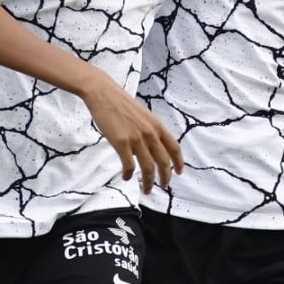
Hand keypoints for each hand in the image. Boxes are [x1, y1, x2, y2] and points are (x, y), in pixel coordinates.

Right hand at [79, 72, 183, 193]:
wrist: (104, 94)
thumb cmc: (121, 103)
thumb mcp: (143, 115)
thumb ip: (150, 129)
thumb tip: (152, 146)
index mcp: (157, 125)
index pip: (174, 147)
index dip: (179, 162)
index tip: (179, 172)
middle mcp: (150, 133)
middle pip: (163, 162)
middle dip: (165, 177)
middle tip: (163, 186)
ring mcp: (136, 138)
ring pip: (148, 168)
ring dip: (148, 182)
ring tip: (146, 189)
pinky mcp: (121, 143)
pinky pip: (129, 165)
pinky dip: (128, 174)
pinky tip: (126, 177)